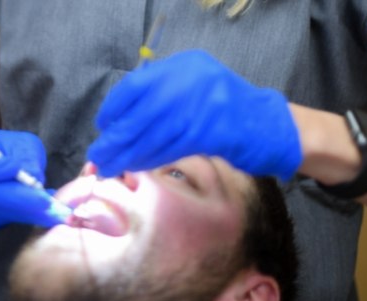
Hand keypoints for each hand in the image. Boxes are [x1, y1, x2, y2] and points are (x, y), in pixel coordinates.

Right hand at [0, 126, 59, 231]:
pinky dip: (24, 217)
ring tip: (53, 209)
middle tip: (44, 200)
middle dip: (17, 198)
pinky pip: (2, 222)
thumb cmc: (3, 150)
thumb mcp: (16, 142)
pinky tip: (42, 212)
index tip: (17, 168)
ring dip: (26, 211)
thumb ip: (25, 154)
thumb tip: (34, 175)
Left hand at [87, 50, 301, 179]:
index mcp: (183, 66)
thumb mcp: (191, 89)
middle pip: (141, 114)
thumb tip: (117, 122)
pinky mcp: (211, 133)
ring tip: (110, 168)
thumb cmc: (222, 110)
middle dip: (116, 139)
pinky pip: (170, 149)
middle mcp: (192, 80)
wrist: (267, 125)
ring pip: (153, 135)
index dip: (114, 109)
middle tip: (98, 156)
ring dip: (128, 155)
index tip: (102, 127)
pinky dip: (149, 160)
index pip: (136, 86)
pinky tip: (136, 167)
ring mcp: (203, 106)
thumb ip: (161, 96)